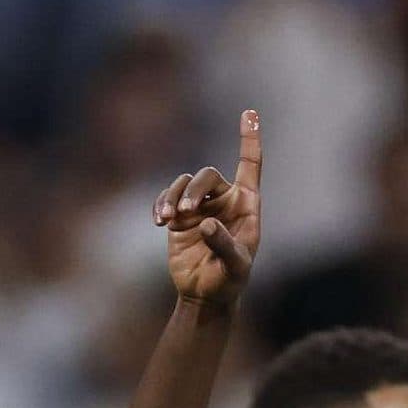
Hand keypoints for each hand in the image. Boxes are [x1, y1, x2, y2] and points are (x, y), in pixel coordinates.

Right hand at [154, 110, 262, 307]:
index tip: (249, 113)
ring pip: (183, 184)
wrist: (205, 294)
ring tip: (166, 220)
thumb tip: (206, 222)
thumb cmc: (230, 280)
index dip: (250, 139)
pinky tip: (157, 222)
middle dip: (194, 190)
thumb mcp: (235, 267)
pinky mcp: (178, 217)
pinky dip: (159, 206)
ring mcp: (199, 206)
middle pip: (207, 175)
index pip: (250, 165)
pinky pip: (166, 199)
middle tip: (185, 213)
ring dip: (173, 197)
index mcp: (246, 204)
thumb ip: (225, 244)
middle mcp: (223, 200)